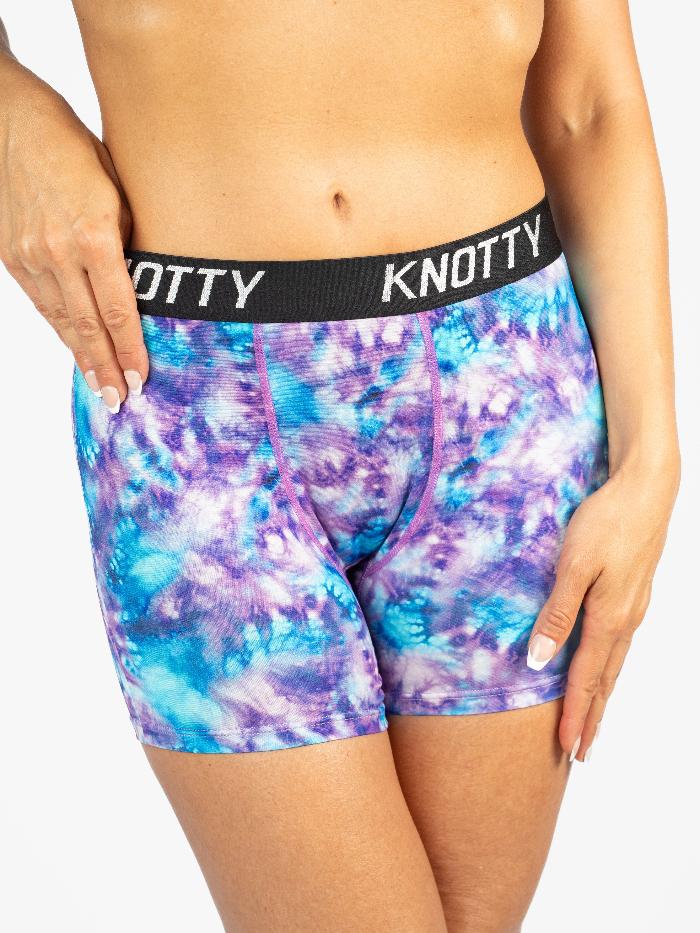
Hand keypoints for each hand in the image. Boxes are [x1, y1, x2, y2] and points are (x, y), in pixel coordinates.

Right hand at [0, 61, 146, 412]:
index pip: (118, 310)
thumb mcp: (118, 190)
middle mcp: (59, 252)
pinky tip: (73, 349)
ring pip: (62, 320)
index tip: (141, 378)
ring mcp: (31, 255)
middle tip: (120, 402)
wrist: (11, 121)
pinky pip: (42, 302)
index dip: (130, 349)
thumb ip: (126, 242)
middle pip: (88, 325)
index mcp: (94, 236)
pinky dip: (60, 330)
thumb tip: (139, 285)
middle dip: (106, 367)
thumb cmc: (76, 149)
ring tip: (99, 387)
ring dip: (82, 358)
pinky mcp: (12, 254)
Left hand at [526, 457, 678, 761]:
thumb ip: (556, 614)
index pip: (585, 679)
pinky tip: (603, 667)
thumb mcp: (573, 565)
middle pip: (604, 680)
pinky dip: (608, 668)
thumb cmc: (607, 521)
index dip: (574, 715)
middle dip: (591, 718)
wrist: (647, 489)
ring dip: (601, 696)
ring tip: (592, 721)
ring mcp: (633, 607)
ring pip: (614, 664)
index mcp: (608, 618)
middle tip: (580, 752)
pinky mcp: (634, 593)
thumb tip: (537, 661)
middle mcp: (625, 620)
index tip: (566, 748)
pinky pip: (619, 644)